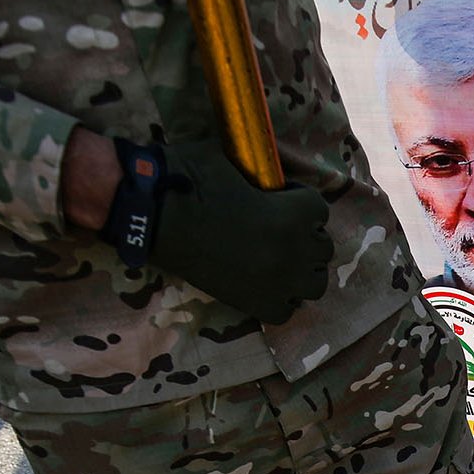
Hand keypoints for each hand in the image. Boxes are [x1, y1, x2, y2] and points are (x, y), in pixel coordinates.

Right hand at [101, 138, 332, 324]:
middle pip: (322, 249)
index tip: (281, 201)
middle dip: (303, 238)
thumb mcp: (234, 163)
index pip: (320, 210)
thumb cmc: (187, 179)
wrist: (151, 215)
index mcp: (294, 213)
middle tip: (277, 232)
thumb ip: (263, 178)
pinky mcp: (258, 305)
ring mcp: (279, 282)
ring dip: (300, 271)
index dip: (300, 204)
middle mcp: (294, 251)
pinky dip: (279, 299)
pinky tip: (261, 284)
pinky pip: (287, 310)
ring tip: (276, 261)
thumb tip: (272, 181)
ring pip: (314, 283)